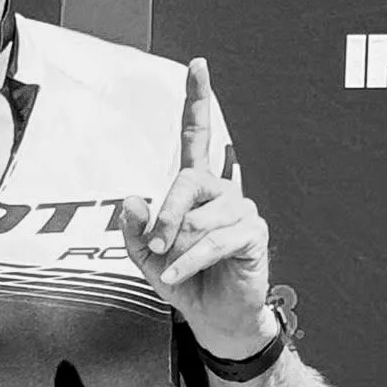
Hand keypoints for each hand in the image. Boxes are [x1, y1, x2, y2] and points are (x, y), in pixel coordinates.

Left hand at [119, 58, 275, 358]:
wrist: (214, 320)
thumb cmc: (185, 283)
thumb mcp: (147, 259)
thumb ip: (136, 231)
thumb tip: (132, 200)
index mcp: (196, 190)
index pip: (196, 136)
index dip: (198, 101)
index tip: (197, 66)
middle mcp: (221, 193)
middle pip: (189, 179)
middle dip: (167, 212)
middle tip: (156, 245)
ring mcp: (241, 211)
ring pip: (201, 215)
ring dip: (178, 245)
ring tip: (171, 266)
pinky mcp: (253, 234)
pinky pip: (215, 240)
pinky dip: (191, 259)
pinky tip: (178, 274)